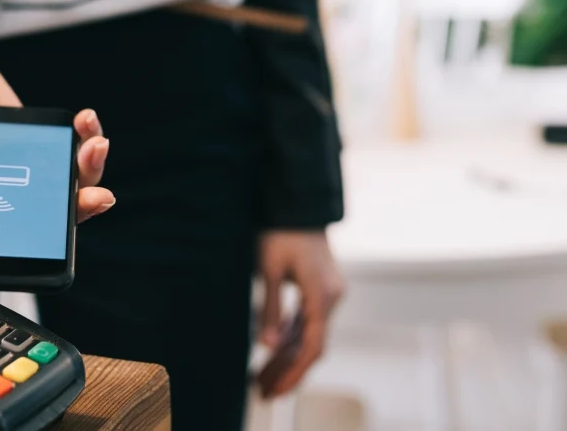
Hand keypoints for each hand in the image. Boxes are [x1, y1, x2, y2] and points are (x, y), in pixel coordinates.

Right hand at [0, 7, 114, 221]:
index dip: (25, 240)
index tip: (55, 232)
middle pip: (35, 211)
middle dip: (72, 207)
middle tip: (98, 195)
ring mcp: (7, 157)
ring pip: (53, 180)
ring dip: (84, 170)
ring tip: (95, 144)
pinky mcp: (23, 132)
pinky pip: (56, 145)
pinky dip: (78, 137)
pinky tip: (84, 121)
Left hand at [256, 230, 344, 397]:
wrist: (298, 204)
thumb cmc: (281, 233)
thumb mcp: (269, 270)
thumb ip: (271, 308)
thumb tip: (267, 345)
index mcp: (322, 294)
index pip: (313, 344)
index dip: (295, 370)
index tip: (277, 387)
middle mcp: (332, 297)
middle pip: (313, 345)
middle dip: (290, 370)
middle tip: (267, 391)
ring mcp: (329, 294)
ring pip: (309, 335)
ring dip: (288, 356)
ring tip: (263, 377)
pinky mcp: (321, 290)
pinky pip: (307, 322)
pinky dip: (291, 338)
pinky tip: (274, 352)